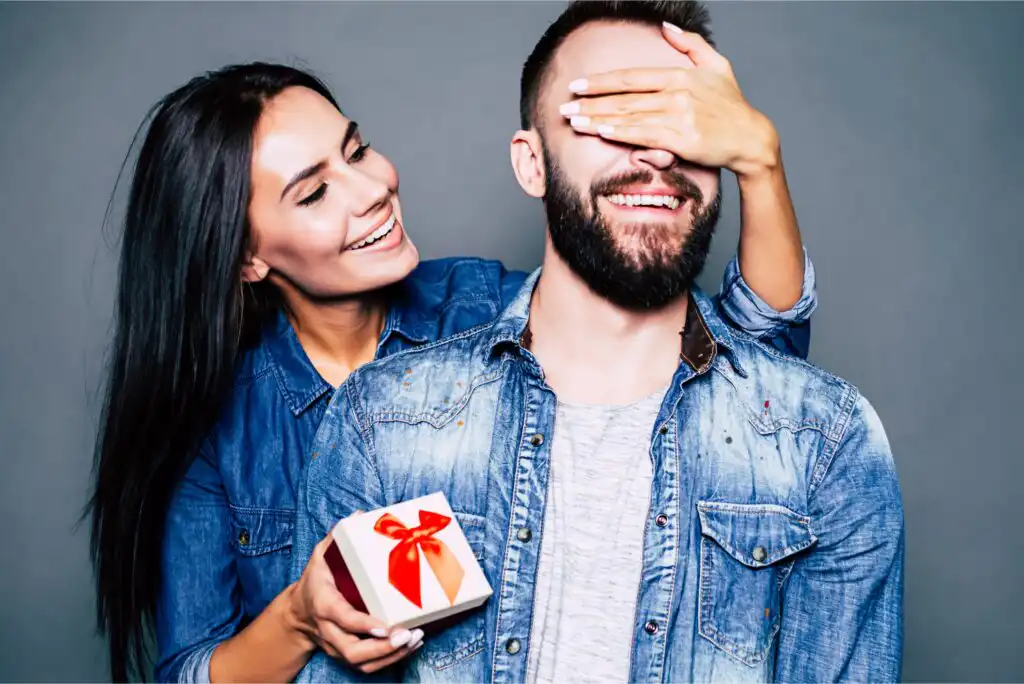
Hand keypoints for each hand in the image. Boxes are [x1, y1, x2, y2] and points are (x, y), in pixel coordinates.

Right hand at [289, 534, 423, 672]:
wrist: (298, 612)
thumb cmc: (316, 581)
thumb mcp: (320, 555)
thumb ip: (337, 538)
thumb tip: (360, 515)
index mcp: (324, 604)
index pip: (343, 618)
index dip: (364, 625)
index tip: (386, 627)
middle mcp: (329, 630)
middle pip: (353, 651)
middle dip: (383, 648)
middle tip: (408, 635)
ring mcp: (337, 646)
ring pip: (362, 663)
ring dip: (391, 656)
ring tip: (415, 640)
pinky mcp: (346, 654)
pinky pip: (367, 666)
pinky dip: (390, 660)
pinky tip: (410, 646)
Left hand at [559, 22, 778, 177]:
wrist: (751, 138)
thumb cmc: (731, 105)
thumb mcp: (717, 65)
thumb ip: (690, 44)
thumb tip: (665, 25)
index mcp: (679, 75)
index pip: (631, 77)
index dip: (600, 82)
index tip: (577, 86)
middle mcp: (676, 93)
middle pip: (624, 98)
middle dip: (590, 103)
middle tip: (565, 108)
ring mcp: (679, 116)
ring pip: (629, 117)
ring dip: (598, 120)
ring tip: (574, 122)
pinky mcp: (683, 139)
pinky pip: (645, 135)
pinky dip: (622, 133)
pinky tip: (602, 132)